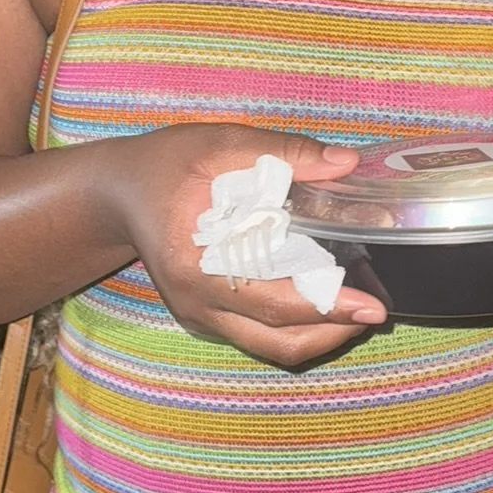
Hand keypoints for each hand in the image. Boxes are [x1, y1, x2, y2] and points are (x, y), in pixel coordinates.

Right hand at [119, 123, 386, 367]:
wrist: (115, 194)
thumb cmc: (163, 165)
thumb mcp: (218, 145)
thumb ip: (283, 152)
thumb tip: (345, 164)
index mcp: (197, 265)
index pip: (271, 301)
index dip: (325, 306)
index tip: (370, 304)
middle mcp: (197, 303)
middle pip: (276, 340)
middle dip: (333, 331)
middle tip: (377, 309)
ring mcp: (200, 315)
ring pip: (271, 347)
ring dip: (319, 335)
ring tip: (358, 308)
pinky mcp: (207, 316)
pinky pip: (259, 335)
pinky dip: (297, 326)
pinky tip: (325, 299)